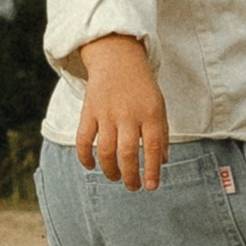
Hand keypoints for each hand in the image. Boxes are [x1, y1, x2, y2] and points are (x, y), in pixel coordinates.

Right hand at [75, 36, 167, 189]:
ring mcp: (107, 113)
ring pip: (106, 150)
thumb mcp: (159, 107)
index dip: (152, 171)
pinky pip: (83, 139)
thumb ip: (161, 134)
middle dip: (130, 176)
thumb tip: (162, 162)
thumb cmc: (142, 87)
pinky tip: (91, 166)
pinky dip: (85, 156)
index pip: (152, 148)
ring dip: (110, 170)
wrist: (118, 58)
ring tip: (115, 177)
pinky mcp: (89, 111)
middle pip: (127, 154)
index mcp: (150, 113)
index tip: (151, 187)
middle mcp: (128, 114)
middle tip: (132, 187)